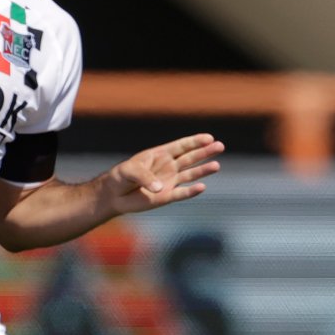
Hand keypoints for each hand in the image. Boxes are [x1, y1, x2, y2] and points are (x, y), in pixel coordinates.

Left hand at [100, 133, 223, 214]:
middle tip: (220, 146)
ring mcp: (170, 181)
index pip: (181, 146)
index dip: (195, 141)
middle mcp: (169, 166)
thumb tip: (159, 188)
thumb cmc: (120, 177)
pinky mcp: (167, 196)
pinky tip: (202, 187)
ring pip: (190, 174)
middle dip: (205, 152)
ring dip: (203, 170)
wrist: (114, 195)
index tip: (209, 137)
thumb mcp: (129, 171)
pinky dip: (191, 191)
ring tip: (216, 166)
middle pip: (190, 158)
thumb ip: (144, 176)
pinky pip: (182, 193)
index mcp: (160, 154)